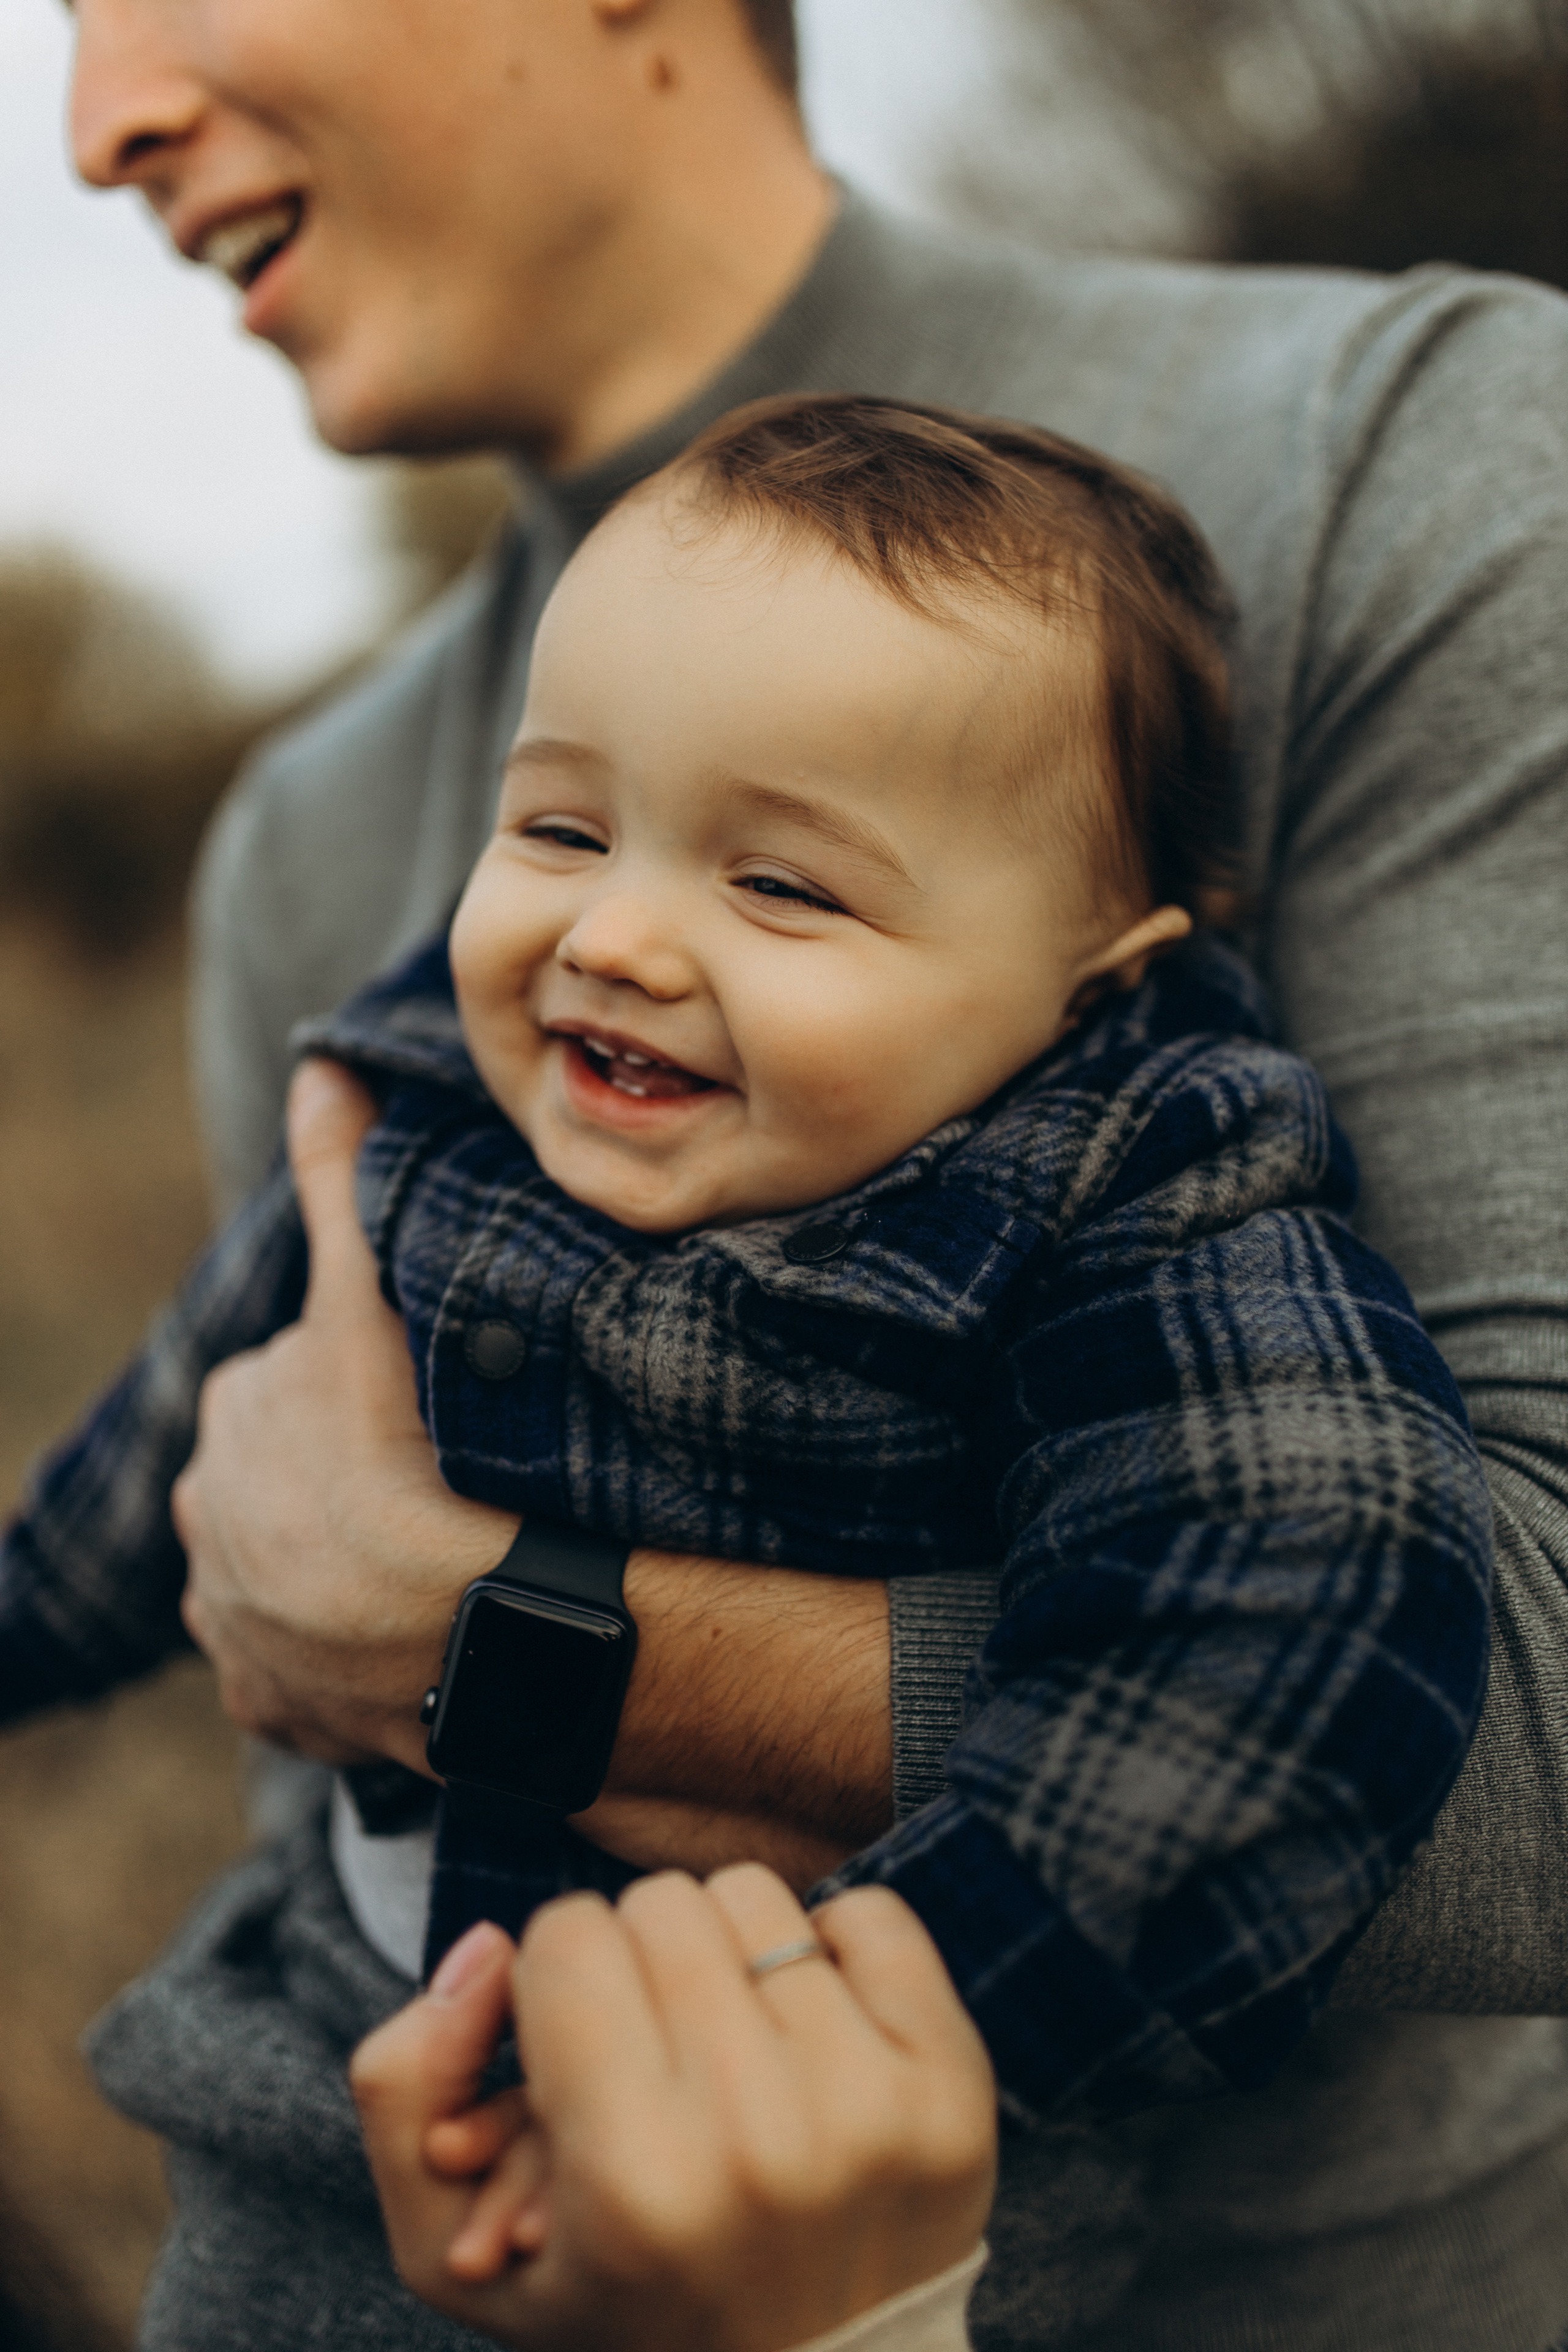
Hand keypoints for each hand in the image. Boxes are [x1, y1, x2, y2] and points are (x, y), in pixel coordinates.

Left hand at [172, 1059, 515, 1767]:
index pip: (294, 1385)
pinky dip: (347, 1653)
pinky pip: (306, 1667)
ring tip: (434, 1561)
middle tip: (439, 1483)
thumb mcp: (371, 1299)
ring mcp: (235, 1627)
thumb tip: (319, 1066)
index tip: (427, 1413)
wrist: (471, 1628)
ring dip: (343, 1568)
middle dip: (345, 1478)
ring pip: (293, 1574)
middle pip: (288, 1479)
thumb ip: (339, 1182)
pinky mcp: (272, 1706)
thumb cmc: (420, 1456)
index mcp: (226, 1422)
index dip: (365, 1391)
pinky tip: (408, 1633)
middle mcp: (207, 1527)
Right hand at [351, 1865, 995, 2351]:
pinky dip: (833, 1951)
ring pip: (757, 1897)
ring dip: (728, 1953)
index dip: (555, 1985)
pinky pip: (873, 1912)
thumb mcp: (452, 2249)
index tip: (575, 2053)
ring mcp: (871, 2113)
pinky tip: (810, 2038)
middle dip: (636, 1964)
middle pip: (660, 1904)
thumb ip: (407, 2085)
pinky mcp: (954, 2088)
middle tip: (651, 2054)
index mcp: (631, 2182)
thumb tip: (489, 1947)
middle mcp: (758, 2143)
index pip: (567, 1938)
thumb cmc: (623, 2304)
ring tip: (727, 2049)